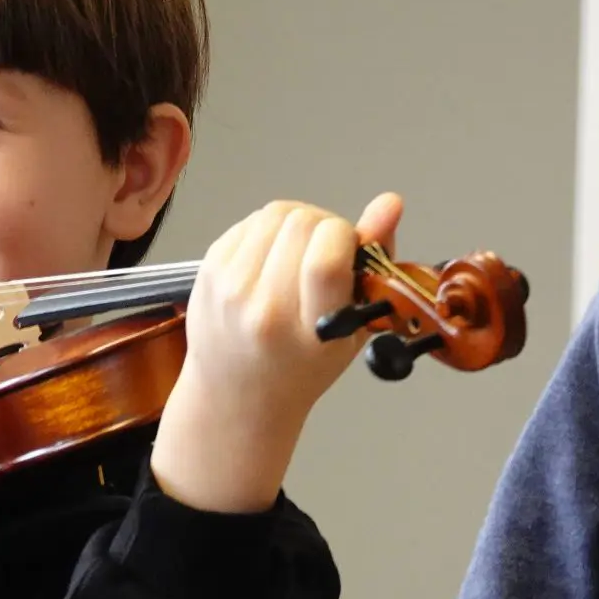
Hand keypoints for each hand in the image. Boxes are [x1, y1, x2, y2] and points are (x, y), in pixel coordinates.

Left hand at [151, 193, 406, 513]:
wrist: (237, 395)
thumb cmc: (303, 368)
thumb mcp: (355, 329)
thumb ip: (375, 262)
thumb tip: (390, 204)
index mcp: (309, 331)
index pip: (326, 258)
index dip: (347, 237)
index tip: (351, 249)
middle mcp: (264, 309)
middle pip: (304, 223)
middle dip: (326, 227)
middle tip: (327, 254)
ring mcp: (230, 287)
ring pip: (276, 213)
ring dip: (298, 223)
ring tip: (301, 255)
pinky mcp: (208, 269)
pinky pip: (250, 221)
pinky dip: (269, 231)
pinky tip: (273, 260)